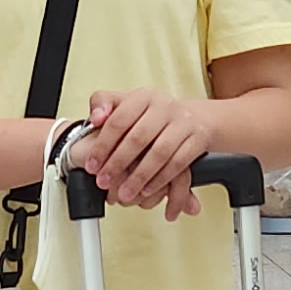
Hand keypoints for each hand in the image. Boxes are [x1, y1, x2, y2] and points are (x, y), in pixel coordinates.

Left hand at [73, 87, 220, 217]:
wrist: (195, 118)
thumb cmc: (153, 116)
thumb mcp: (127, 104)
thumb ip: (104, 105)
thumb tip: (96, 118)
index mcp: (143, 97)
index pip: (119, 120)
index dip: (103, 145)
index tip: (92, 164)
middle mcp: (164, 106)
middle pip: (138, 138)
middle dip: (118, 164)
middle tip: (103, 182)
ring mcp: (183, 121)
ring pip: (159, 153)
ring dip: (139, 177)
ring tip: (125, 193)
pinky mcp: (198, 137)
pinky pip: (178, 162)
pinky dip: (161, 179)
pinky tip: (147, 190)